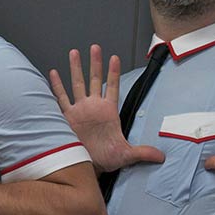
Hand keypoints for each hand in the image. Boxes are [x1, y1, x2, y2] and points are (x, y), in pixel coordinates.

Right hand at [48, 45, 163, 173]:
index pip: (112, 87)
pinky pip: (61, 98)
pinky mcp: (66, 117)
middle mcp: (92, 107)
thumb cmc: (105, 159)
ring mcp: (79, 110)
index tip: (115, 57)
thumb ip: (143, 153)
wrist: (86, 167)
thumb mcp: (126, 155)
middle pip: (94, 80)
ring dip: (76, 69)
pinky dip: (57, 86)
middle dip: (95, 64)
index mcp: (108, 112)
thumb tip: (161, 157)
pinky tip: (53, 73)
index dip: (113, 73)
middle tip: (95, 47)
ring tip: (75, 52)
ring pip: (77, 84)